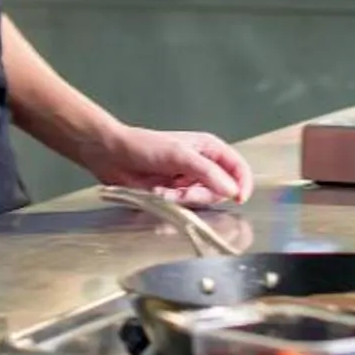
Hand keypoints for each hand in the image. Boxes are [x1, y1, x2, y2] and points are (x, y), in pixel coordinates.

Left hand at [90, 126, 253, 208]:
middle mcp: (203, 166)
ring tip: (164, 191)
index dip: (242, 184)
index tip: (238, 198)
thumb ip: (208, 173)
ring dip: (183, 199)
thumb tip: (233, 191)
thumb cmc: (145, 147)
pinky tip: (157, 194)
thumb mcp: (179, 155)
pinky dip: (172, 203)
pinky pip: (184, 206)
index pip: (238, 168)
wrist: (113, 156)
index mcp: (210, 150)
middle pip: (220, 190)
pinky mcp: (175, 194)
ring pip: (201, 201)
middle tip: (182, 193)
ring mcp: (189, 181)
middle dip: (201, 194)